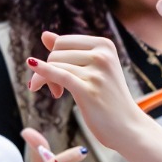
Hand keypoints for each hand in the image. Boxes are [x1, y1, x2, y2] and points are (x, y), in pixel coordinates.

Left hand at [26, 33, 150, 150]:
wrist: (128, 127)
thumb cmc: (109, 98)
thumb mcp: (94, 69)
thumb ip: (70, 50)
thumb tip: (45, 35)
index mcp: (105, 44)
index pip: (63, 42)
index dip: (54, 57)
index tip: (58, 76)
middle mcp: (102, 55)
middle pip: (56, 53)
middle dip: (49, 69)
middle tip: (56, 90)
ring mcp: (96, 72)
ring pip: (54, 65)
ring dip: (46, 80)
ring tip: (57, 93)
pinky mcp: (88, 90)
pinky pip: (58, 76)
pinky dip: (42, 74)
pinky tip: (32, 83)